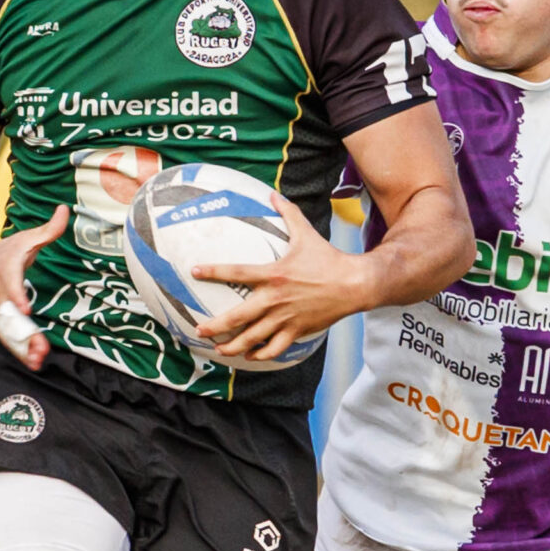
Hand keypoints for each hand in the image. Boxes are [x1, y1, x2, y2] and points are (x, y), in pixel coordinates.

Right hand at [0, 205, 67, 368]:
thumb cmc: (1, 253)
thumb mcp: (23, 239)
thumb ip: (47, 229)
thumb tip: (65, 209)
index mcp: (4, 270)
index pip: (9, 284)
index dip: (16, 295)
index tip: (25, 307)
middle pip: (9, 315)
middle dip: (24, 332)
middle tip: (40, 347)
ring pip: (7, 332)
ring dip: (23, 348)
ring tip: (39, 360)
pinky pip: (5, 340)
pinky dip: (18, 352)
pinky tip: (34, 363)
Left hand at [194, 223, 373, 362]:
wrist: (355, 283)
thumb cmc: (328, 259)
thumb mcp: (306, 233)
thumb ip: (288, 214)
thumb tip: (273, 194)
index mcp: (274, 275)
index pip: (237, 272)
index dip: (213, 271)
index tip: (194, 270)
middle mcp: (275, 299)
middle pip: (238, 317)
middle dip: (215, 326)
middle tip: (198, 331)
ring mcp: (286, 318)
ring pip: (254, 338)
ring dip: (233, 346)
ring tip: (220, 350)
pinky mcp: (297, 331)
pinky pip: (275, 348)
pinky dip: (261, 354)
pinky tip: (250, 356)